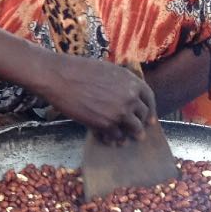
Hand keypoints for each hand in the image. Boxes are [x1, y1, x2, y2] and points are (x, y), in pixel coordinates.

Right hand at [36, 55, 156, 144]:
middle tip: (137, 132)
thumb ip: (121, 83)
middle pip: (142, 116)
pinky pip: (115, 136)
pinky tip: (106, 139)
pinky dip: (112, 139)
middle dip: (139, 124)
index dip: (150, 111)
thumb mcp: (108, 70)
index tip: (149, 120)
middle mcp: (130, 97)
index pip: (149, 99)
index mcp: (132, 82)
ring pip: (133, 129)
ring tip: (124, 141)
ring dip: (129, 135)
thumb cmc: (79, 70)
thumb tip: (125, 94)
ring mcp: (119, 112)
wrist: (60, 77)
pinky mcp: (105, 124)